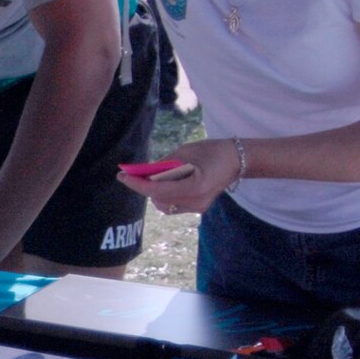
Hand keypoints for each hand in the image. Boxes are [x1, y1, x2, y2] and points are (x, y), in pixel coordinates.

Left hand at [117, 138, 237, 215]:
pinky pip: (173, 205)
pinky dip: (164, 195)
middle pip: (159, 199)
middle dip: (144, 187)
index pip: (158, 189)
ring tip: (148, 178)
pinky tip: (163, 183)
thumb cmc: (211, 151)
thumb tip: (142, 171)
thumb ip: (163, 164)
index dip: (137, 184)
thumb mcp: (185, 152)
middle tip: (132, 174)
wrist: (237, 160)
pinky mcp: (198, 208)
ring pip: (165, 205)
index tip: (122, 176)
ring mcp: (198, 207)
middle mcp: (196, 202)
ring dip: (153, 192)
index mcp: (196, 186)